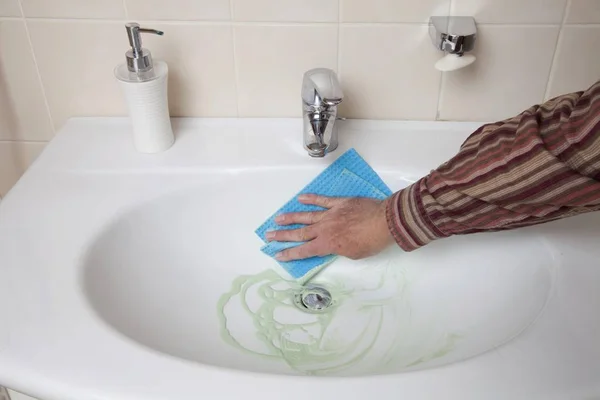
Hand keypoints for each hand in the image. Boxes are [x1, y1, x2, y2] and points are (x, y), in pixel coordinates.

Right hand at [265, 194, 393, 260]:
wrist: (385, 222)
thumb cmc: (372, 242)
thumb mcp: (353, 254)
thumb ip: (339, 249)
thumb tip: (333, 246)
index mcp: (328, 244)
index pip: (304, 251)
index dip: (289, 253)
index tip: (277, 254)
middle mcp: (324, 229)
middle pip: (299, 233)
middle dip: (282, 235)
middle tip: (268, 235)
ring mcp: (330, 214)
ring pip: (306, 216)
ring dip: (290, 218)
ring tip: (277, 218)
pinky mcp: (339, 203)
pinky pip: (322, 200)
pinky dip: (310, 199)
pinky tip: (300, 198)